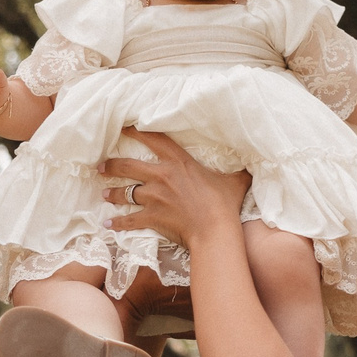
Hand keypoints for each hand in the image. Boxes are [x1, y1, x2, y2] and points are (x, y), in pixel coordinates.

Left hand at [101, 129, 250, 247]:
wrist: (214, 229)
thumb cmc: (224, 203)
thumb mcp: (235, 180)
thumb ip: (239, 170)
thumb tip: (255, 163)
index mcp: (178, 162)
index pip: (153, 139)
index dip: (135, 131)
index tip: (123, 126)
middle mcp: (160, 176)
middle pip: (127, 167)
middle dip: (111, 166)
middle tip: (100, 166)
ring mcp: (153, 197)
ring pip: (124, 193)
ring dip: (112, 194)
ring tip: (103, 194)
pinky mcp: (151, 217)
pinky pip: (129, 220)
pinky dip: (117, 223)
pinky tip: (108, 224)